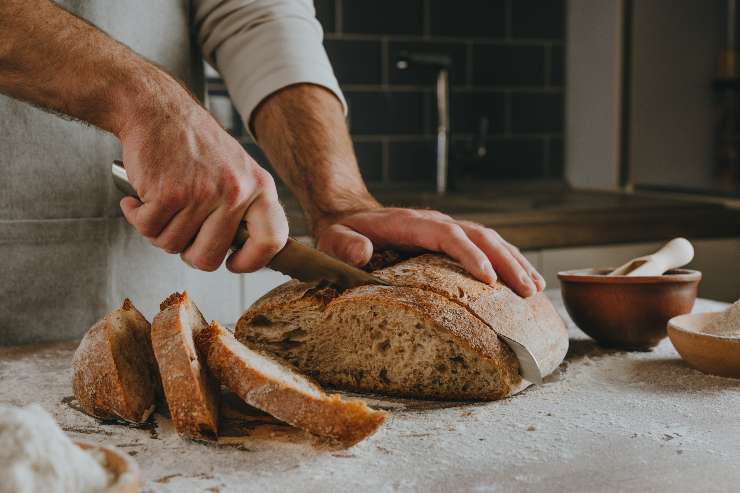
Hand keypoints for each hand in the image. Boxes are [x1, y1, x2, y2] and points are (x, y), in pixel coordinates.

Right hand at [117, 98, 287, 272]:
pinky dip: (137, 217)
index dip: (252, 262)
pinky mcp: (169, 193)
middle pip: (209, 258)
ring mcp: (203, 193)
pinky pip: (148, 229)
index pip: (272, 240)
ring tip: (161, 203)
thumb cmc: (194, 144)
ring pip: (172, 245)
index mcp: (260, 187)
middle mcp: (236, 192)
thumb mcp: (237, 170)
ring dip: (158, 230)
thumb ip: (243, 209)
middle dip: (187, 253)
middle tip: (179, 231)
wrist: (157, 108)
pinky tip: (139, 199)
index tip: (233, 264)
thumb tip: (243, 254)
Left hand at [315, 208, 544, 297]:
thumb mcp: (333, 238)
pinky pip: (487, 246)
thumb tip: (360, 254)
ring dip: (514, 262)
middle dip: (506, 263)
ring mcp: (446, 228)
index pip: (448, 235)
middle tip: (527, 292)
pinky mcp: (452, 239)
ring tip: (536, 290)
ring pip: (490, 239)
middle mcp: (435, 222)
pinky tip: (526, 280)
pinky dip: (508, 261)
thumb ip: (344, 245)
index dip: (469, 255)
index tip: (488, 280)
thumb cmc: (343, 233)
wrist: (350, 215)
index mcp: (411, 223)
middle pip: (479, 236)